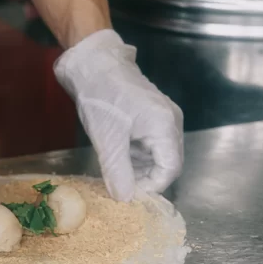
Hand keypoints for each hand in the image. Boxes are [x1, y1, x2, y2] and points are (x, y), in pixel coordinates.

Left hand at [54, 29, 182, 201]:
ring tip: (115, 176)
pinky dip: (134, 158)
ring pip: (156, 156)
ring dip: (138, 170)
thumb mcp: (107, 139)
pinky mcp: (148, 118)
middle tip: (120, 189)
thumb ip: (118, 171)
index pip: (170, 169)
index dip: (152, 187)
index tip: (129, 195)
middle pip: (166, 163)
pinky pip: (147, 146)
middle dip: (145, 180)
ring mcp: (160, 119)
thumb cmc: (101, 96)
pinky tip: (116, 162)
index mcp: (165, 126)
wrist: (91, 63)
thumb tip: (125, 200)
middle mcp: (169, 122)